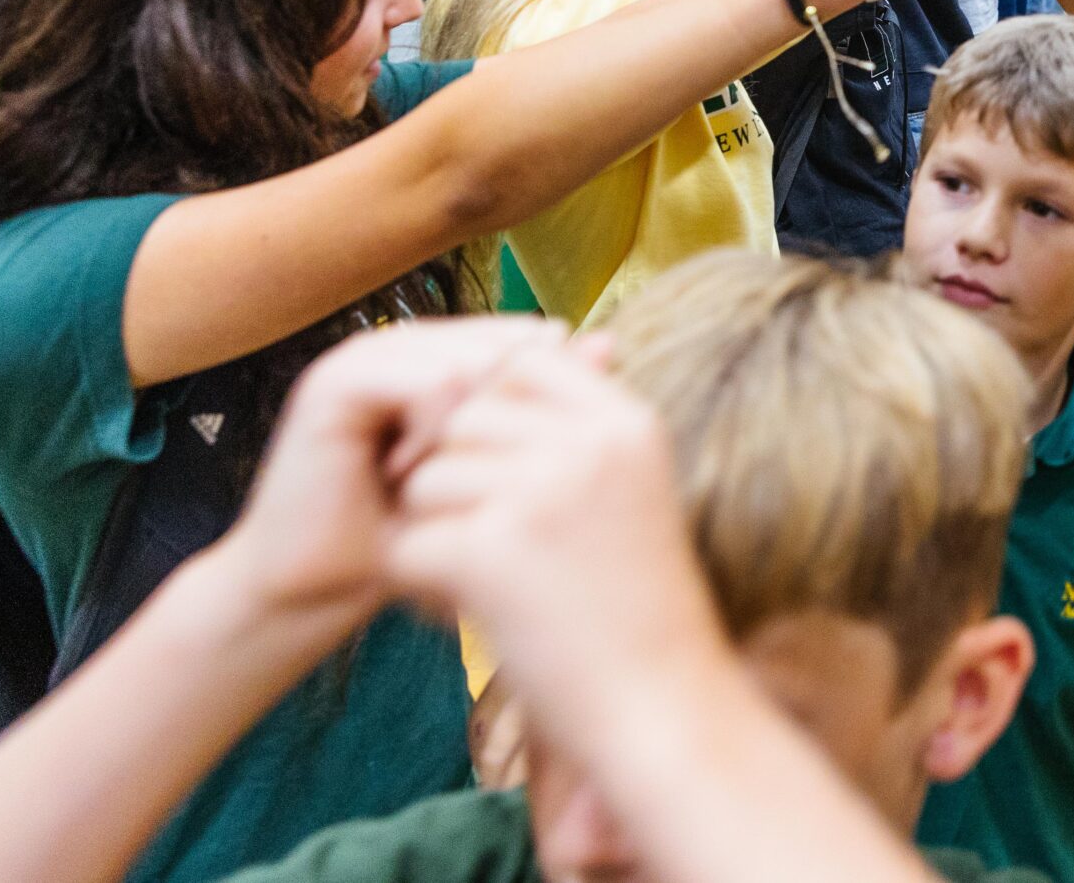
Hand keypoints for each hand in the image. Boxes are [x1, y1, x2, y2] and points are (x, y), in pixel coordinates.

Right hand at [216, 318, 565, 637]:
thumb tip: (609, 341)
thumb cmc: (411, 540)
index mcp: (443, 354)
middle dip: (513, 411)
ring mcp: (369, 354)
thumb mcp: (493, 471)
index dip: (546, 396)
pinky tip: (418, 476)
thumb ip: (543, 407)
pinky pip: (430, 380)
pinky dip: (438, 431)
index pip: (529, 338)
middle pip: (507, 342)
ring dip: (476, 426)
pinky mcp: (337, 381)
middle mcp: (407, 343)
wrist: (315, 591)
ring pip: (475, 358)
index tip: (535, 466)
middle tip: (493, 477)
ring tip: (452, 481)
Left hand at [380, 342, 727, 726]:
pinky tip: (459, 613)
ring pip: (426, 479)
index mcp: (626, 422)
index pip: (524, 364)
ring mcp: (539, 493)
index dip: (488, 411)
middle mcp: (587, 443)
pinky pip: (408, 544)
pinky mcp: (491, 552)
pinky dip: (417, 585)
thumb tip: (478, 379)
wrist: (666, 709)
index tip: (492, 470)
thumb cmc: (640, 610)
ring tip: (480, 583)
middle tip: (485, 543)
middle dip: (454, 477)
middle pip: (463, 419)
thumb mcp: (631, 495)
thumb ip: (572, 436)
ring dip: (433, 531)